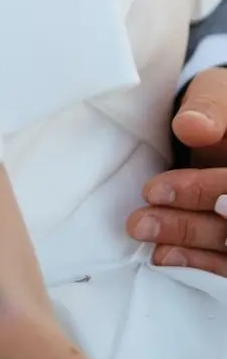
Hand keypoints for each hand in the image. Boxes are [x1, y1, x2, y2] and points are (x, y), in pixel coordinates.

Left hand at [129, 68, 226, 273]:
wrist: (216, 121)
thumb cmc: (216, 108)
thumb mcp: (215, 96)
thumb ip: (208, 109)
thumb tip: (191, 126)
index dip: (203, 191)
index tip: (155, 190)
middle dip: (188, 227)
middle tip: (139, 223)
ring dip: (185, 245)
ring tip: (143, 236)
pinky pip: (224, 263)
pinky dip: (194, 260)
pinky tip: (161, 256)